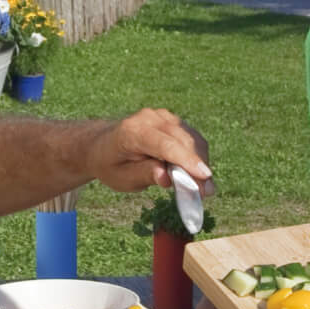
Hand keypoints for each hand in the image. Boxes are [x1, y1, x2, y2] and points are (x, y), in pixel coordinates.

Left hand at [85, 108, 210, 192]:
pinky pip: (191, 137)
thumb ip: (144, 175)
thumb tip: (166, 178)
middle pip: (183, 140)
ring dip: (201, 162)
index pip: (165, 145)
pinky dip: (197, 155)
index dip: (186, 160)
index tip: (204, 176)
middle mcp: (149, 118)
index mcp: (132, 132)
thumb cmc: (111, 164)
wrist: (102, 144)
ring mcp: (162, 116)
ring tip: (204, 186)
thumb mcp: (122, 177)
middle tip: (206, 192)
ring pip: (191, 138)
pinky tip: (198, 173)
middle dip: (198, 166)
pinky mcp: (172, 120)